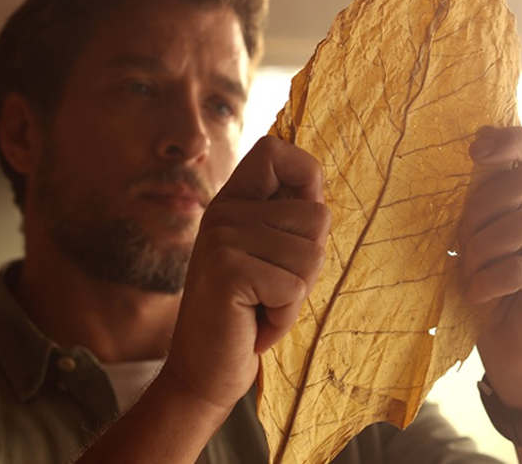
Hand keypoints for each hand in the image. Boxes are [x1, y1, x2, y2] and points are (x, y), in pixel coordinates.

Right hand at [160, 136, 330, 409]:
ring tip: (261, 305)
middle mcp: (223, 212)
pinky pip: (294, 288)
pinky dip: (285, 316)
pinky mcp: (227, 271)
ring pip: (311, 255)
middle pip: (316, 216)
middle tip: (272, 288)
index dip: (306, 176)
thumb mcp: (271, 258)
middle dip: (309, 265)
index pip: (275, 149)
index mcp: (233, 202)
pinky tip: (255, 323)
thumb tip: (317, 189)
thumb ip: (288, 221)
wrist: (204, 371)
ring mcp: (222, 239)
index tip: (299, 222)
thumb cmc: (248, 314)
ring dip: (297, 295)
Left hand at [459, 126, 521, 410]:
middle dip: (478, 210)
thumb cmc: (492, 288)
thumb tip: (459, 165)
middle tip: (459, 244)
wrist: (516, 350)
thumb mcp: (480, 237)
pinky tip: (478, 293)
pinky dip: (490, 279)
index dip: (511, 138)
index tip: (472, 152)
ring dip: (481, 249)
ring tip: (468, 272)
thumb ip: (481, 204)